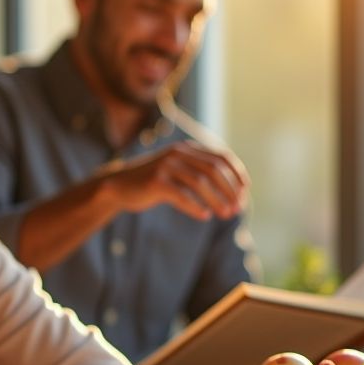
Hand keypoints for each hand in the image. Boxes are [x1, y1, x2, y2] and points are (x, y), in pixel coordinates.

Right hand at [100, 141, 248, 220]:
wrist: (118, 186)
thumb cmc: (153, 183)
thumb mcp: (178, 172)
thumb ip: (199, 173)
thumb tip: (234, 191)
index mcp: (187, 149)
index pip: (221, 157)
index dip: (237, 175)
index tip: (244, 193)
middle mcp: (178, 153)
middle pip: (213, 170)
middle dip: (229, 190)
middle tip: (237, 208)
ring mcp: (166, 166)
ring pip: (200, 182)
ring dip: (217, 200)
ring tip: (225, 215)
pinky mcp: (155, 181)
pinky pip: (181, 194)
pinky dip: (195, 206)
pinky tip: (204, 216)